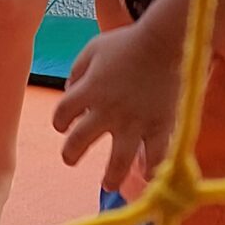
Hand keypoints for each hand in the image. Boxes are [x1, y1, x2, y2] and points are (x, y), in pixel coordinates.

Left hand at [52, 12, 181, 192]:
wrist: (165, 40)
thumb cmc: (128, 42)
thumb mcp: (93, 49)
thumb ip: (77, 71)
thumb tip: (70, 91)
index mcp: (89, 90)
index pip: (61, 115)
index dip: (60, 121)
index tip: (64, 125)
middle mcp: (108, 110)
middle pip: (79, 142)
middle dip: (71, 154)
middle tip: (70, 159)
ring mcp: (135, 121)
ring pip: (118, 161)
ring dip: (111, 176)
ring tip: (108, 184)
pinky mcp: (160, 125)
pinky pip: (157, 156)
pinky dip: (153, 169)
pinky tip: (149, 176)